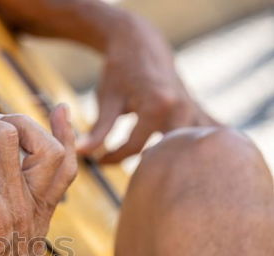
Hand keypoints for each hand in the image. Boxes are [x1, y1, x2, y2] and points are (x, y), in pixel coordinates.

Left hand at [78, 15, 217, 163]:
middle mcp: (181, 108)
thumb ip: (98, 131)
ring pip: (194, 149)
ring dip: (178, 163)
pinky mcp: (199, 111)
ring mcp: (194, 110)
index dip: (113, 159)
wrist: (141, 45)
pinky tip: (199, 163)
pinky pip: (210, 136)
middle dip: (152, 168)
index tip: (99, 161)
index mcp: (157, 105)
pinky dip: (202, 150)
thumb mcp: (107, 100)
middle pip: (171, 154)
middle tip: (132, 174)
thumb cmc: (119, 73)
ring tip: (158, 171)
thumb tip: (81, 154)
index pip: (135, 148)